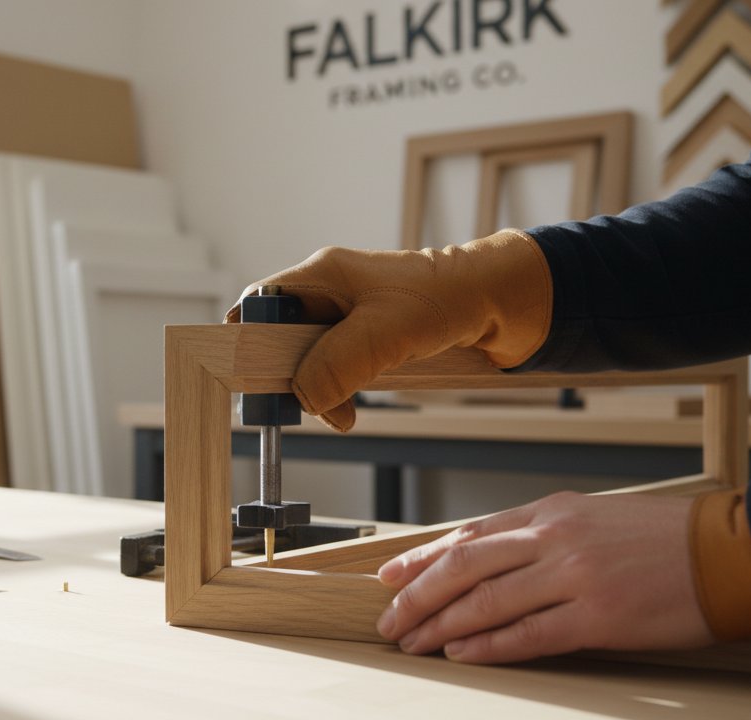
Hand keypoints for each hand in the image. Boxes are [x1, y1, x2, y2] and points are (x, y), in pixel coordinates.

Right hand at [224, 231, 550, 430]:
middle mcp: (329, 293)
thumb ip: (337, 364)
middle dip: (284, 375)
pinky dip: (338, 396)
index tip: (249, 376)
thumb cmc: (448, 300)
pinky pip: (336, 372)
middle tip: (294, 406)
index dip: (246, 337)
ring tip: (336, 413)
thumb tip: (302, 397)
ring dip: (315, 391)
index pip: (259, 302)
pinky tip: (351, 411)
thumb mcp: (386, 333)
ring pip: (307, 361)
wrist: (504, 305)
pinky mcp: (370, 341)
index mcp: (322, 275)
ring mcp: (350, 319)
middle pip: (279, 337)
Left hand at [376, 492, 714, 663]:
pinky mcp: (597, 616)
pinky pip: (527, 634)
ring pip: (485, 601)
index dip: (422, 558)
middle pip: (463, 566)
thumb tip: (487, 557)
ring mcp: (574, 576)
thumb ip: (540, 534)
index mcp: (549, 512)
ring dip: (440, 625)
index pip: (468, 535)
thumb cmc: (662, 538)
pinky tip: (460, 654)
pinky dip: (486, 646)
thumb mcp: (591, 517)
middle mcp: (553, 538)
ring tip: (412, 643)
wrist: (727, 553)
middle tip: (388, 620)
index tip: (389, 577)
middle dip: (416, 595)